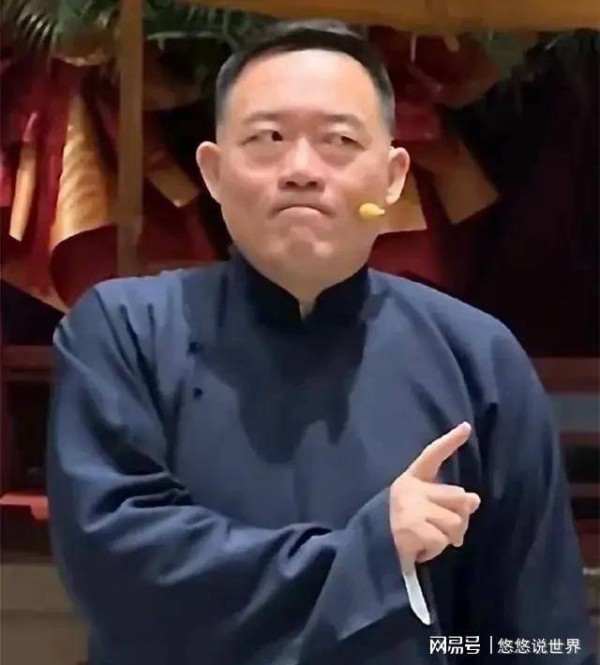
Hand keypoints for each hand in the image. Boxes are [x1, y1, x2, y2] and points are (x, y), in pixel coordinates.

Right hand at [389, 422, 480, 567]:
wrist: (375, 549)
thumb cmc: (406, 525)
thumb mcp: (426, 508)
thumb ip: (449, 501)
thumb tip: (474, 500)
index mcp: (413, 478)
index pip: (433, 455)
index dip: (450, 441)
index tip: (467, 426)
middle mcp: (410, 488)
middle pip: (459, 497)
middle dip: (461, 518)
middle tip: (445, 529)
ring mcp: (409, 507)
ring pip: (456, 522)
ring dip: (450, 537)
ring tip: (431, 539)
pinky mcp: (410, 528)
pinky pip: (442, 540)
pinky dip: (436, 550)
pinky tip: (421, 549)